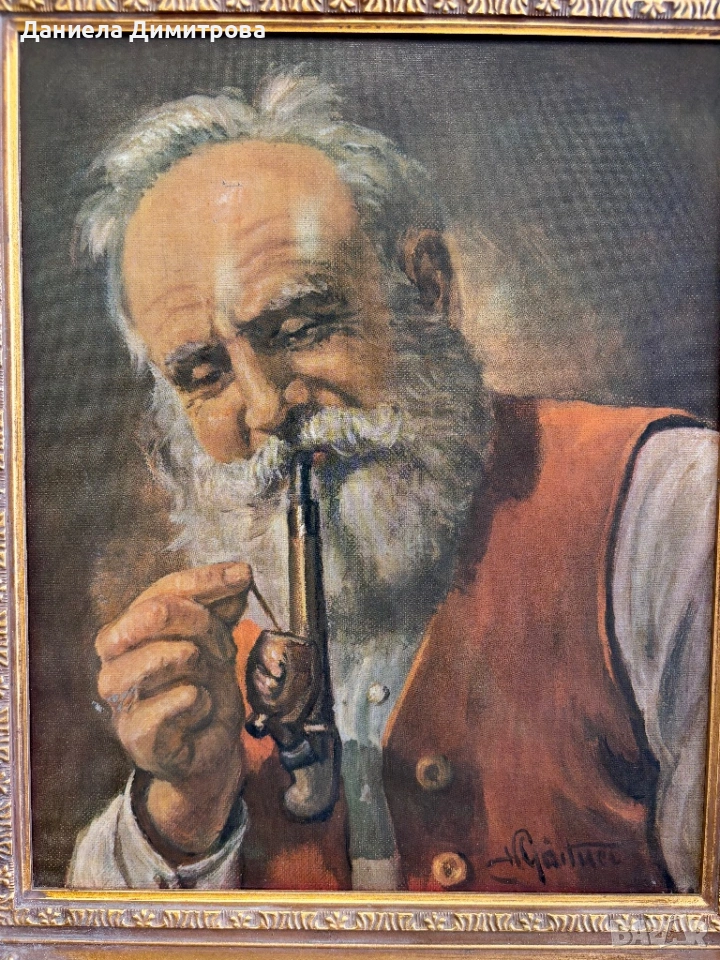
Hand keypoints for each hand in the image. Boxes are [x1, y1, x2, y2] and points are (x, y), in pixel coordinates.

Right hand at [95, 562, 251, 857]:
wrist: (206, 746)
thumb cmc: (201, 685)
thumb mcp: (212, 636)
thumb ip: (220, 603)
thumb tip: (239, 573)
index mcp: (125, 630)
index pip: (164, 589)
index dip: (206, 580)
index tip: (243, 575)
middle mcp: (113, 661)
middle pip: (158, 614)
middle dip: (204, 625)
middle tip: (223, 650)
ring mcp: (121, 701)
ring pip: (173, 655)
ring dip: (203, 666)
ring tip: (205, 682)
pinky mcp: (137, 737)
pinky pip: (179, 702)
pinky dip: (201, 701)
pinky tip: (200, 706)